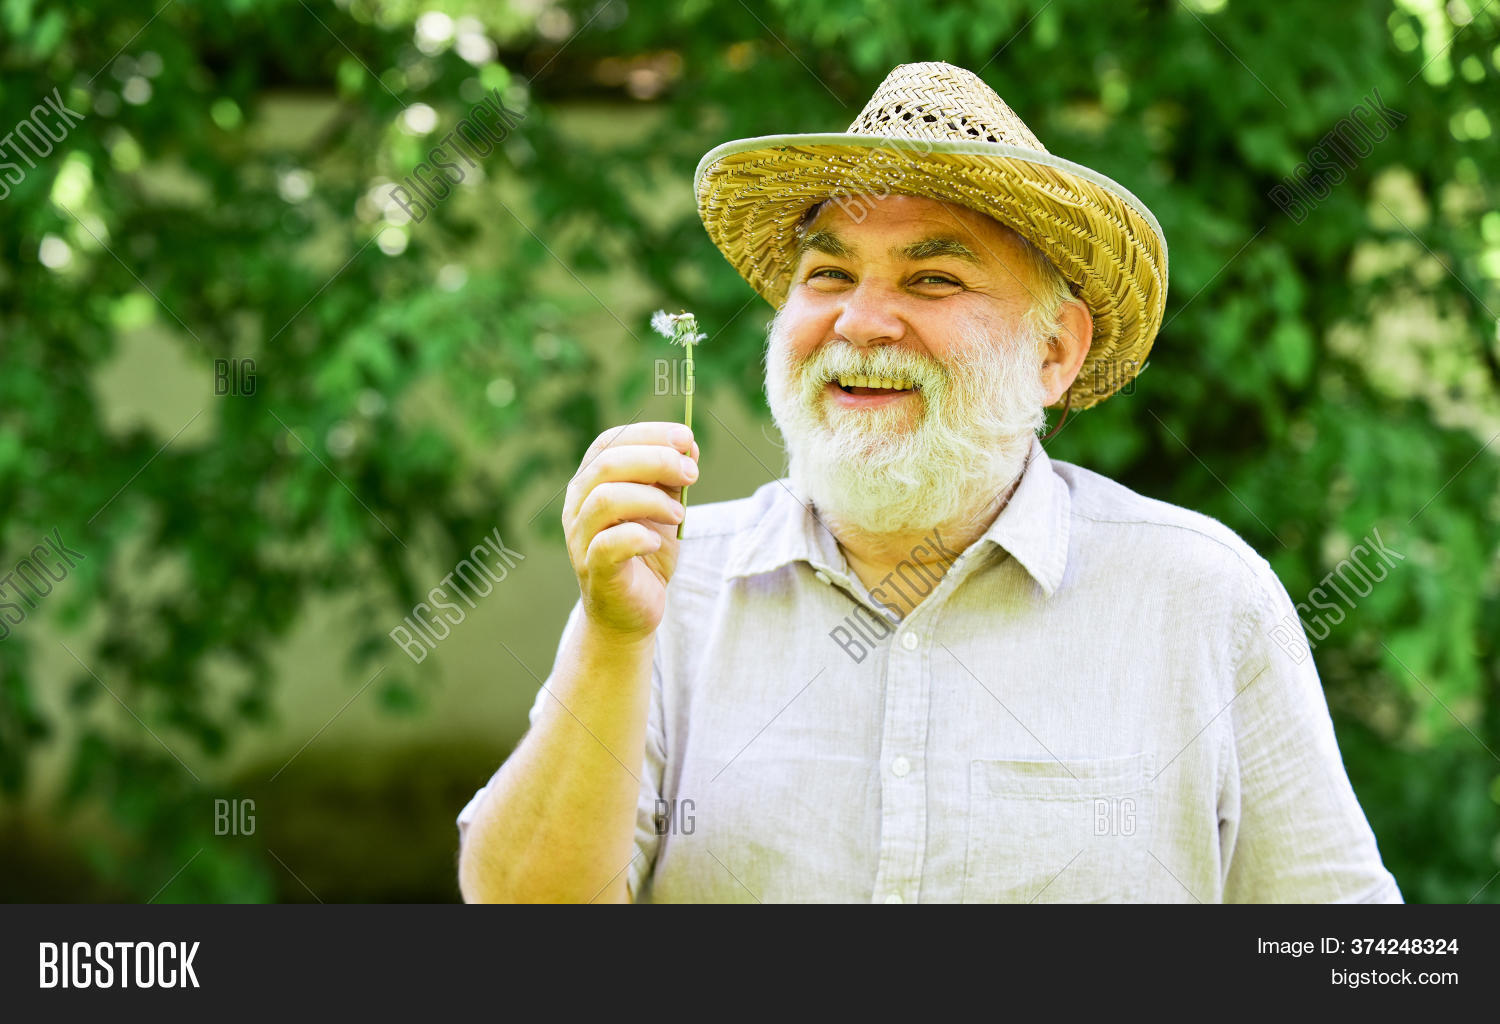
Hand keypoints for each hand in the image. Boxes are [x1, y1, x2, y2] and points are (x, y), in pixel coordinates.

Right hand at [561, 422, 698, 642]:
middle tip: (691, 474)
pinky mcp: (594, 570)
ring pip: (606, 499)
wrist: (631, 610)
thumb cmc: (645, 552)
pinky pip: (608, 545)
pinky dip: (640, 537)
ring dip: (652, 500)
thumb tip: (688, 445)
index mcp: (591, 482)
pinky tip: (657, 542)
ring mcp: (580, 538)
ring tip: (679, 515)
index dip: (649, 434)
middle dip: (657, 461)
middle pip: (609, 464)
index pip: (610, 442)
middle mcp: (578, 505)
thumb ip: (671, 477)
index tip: (686, 439)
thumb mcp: (663, 506)